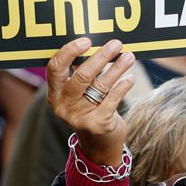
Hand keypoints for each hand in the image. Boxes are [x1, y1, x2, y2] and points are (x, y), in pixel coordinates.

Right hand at [47, 37, 136, 167]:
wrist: (99, 145)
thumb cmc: (90, 110)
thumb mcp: (79, 94)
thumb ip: (81, 73)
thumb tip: (97, 45)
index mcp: (55, 94)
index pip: (55, 68)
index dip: (70, 51)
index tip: (87, 41)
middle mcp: (63, 106)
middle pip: (82, 75)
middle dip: (101, 56)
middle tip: (116, 44)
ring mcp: (79, 117)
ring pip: (101, 85)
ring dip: (117, 68)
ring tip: (129, 57)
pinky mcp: (97, 124)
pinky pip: (113, 99)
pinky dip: (123, 86)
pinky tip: (130, 77)